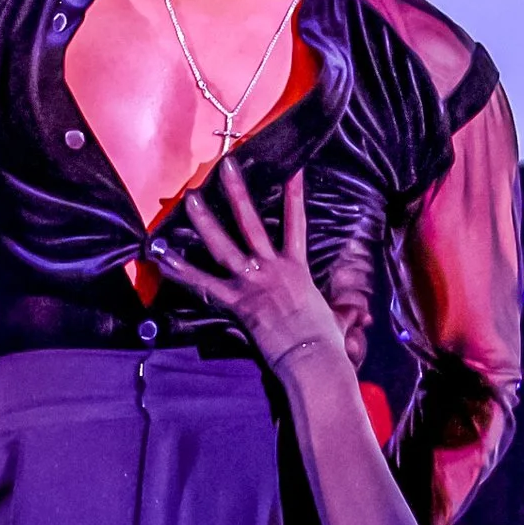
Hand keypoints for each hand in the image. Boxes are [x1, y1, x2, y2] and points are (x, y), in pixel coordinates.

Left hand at [148, 163, 344, 370]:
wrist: (314, 358)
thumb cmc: (327, 342)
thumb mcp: (338, 320)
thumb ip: (343, 314)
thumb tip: (360, 320)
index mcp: (297, 268)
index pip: (296, 223)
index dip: (295, 195)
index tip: (293, 169)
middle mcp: (272, 268)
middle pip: (251, 222)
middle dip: (238, 192)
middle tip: (225, 166)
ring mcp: (253, 283)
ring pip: (223, 245)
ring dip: (204, 221)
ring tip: (189, 198)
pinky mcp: (238, 303)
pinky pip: (204, 284)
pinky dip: (182, 271)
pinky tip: (163, 257)